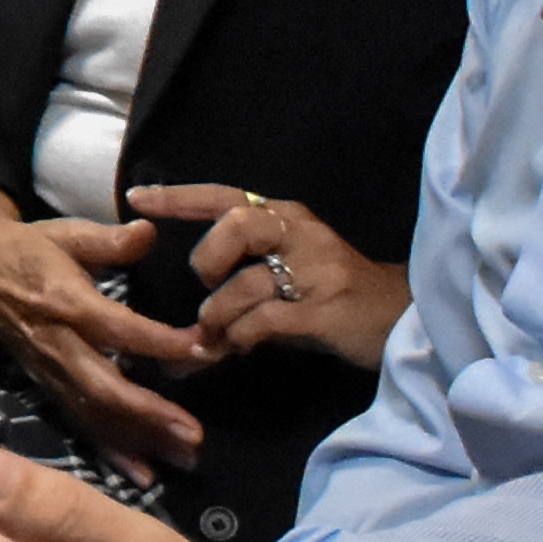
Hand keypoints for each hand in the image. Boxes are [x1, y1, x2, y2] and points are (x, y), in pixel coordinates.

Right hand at [0, 188, 215, 465]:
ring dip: (138, 440)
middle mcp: (56, 343)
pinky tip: (142, 475)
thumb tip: (149, 230)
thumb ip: (109, 239)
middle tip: (193, 434)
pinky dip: (110, 452)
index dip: (158, 341)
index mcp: (63, 300)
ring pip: (93, 412)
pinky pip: (79, 423)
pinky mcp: (47, 386)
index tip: (202, 350)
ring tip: (184, 459)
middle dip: (148, 413)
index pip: (115, 327)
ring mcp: (49, 370)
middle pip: (102, 385)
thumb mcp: (66, 232)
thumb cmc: (30, 246)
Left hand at [140, 187, 407, 368]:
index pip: (227, 195)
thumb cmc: (334, 298)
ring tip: (220, 337)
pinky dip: (243, 337)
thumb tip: (184, 333)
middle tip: (208, 287)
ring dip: (220, 317)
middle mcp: (302, 235)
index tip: (137, 197)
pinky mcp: (328, 311)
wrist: (405, 320)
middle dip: (208, 260)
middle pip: (236, 224)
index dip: (180, 197)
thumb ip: (239, 289)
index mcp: (288, 217)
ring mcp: (318, 272)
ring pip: (246, 284)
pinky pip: (266, 321)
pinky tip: (244, 346)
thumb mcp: (286, 280)